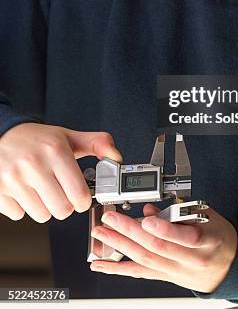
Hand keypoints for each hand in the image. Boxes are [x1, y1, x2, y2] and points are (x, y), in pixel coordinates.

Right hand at [0, 122, 121, 221]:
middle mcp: (33, 164)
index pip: (79, 194)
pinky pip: (18, 215)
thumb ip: (97, 143)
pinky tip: (24, 191)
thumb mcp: (68, 137)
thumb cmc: (36, 139)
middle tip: (60, 192)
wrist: (1, 134)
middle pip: (62, 210)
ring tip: (42, 189)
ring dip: (44, 207)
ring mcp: (14, 179)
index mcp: (54, 151)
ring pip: (41, 215)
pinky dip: (23, 207)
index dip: (83, 199)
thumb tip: (116, 157)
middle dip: (65, 204)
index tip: (80, 196)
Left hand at [89, 203, 237, 293]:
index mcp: (206, 240)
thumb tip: (150, 209)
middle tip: (111, 218)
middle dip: (130, 231)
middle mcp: (190, 259)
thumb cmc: (219, 237)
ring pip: (144, 260)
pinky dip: (118, 268)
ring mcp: (176, 271)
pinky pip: (140, 273)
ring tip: (102, 233)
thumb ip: (180, 211)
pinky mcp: (166, 277)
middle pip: (156, 247)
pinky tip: (102, 264)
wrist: (229, 267)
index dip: (164, 228)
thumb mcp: (208, 216)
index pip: (184, 237)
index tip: (146, 218)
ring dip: (119, 246)